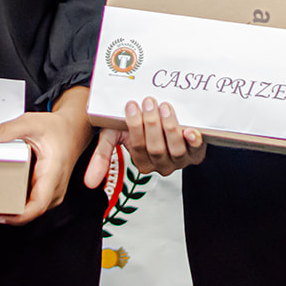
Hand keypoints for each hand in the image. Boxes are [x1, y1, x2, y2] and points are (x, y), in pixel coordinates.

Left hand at [0, 87, 92, 225]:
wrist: (74, 130)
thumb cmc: (58, 129)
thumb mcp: (31, 124)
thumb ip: (5, 130)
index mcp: (53, 173)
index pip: (38, 205)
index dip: (18, 215)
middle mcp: (54, 188)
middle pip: (28, 212)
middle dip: (2, 214)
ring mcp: (51, 194)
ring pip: (27, 212)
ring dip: (5, 213)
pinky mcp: (45, 194)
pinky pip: (28, 206)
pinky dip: (11, 206)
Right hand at [83, 97, 205, 185]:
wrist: (160, 114)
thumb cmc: (134, 126)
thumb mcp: (114, 136)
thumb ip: (101, 157)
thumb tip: (89, 183)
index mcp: (142, 164)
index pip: (137, 147)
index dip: (135, 126)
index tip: (132, 105)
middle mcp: (161, 165)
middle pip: (156, 148)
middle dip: (151, 124)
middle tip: (149, 102)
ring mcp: (180, 161)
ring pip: (175, 150)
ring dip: (169, 128)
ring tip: (164, 107)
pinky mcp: (196, 153)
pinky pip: (197, 151)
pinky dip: (194, 141)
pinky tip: (190, 130)